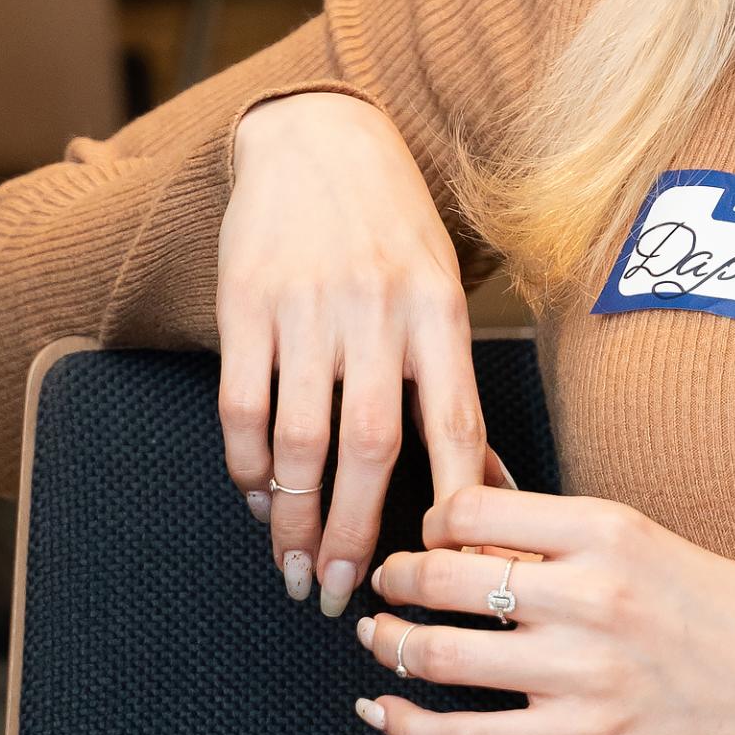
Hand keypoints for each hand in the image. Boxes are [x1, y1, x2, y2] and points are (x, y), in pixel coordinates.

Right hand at [218, 92, 487, 614]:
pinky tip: (259, 498)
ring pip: (300, 438)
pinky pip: (243, 404)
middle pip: (370, 448)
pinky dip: (249, 465)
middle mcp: (377, 311)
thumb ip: (455, 388)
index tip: (448, 567)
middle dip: (355, 534)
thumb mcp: (444, 292)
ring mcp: (307, 307)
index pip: (455, 423)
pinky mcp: (246, 303)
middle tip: (343, 596)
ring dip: (294, 517)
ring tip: (295, 568)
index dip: (453, 502)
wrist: (320, 138)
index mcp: (440, 312)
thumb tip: (491, 486)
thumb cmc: (396, 232)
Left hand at [353, 485, 734, 734]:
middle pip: (444, 579)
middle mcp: (588, 593)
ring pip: (442, 656)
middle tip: (385, 585)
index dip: (431, 523)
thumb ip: (557, 527)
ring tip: (381, 640)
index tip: (429, 536)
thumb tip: (468, 495)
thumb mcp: (644, 537)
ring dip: (392, 647)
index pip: (472, 510)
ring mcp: (582, 670)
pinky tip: (384, 715)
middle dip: (396, 581)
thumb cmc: (722, 605)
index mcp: (606, 528)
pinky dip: (410, 728)